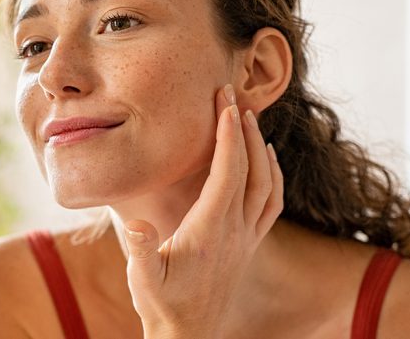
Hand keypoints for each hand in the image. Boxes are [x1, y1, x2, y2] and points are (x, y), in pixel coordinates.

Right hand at [123, 84, 283, 338]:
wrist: (189, 335)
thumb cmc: (162, 306)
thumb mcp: (143, 280)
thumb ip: (142, 251)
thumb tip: (137, 224)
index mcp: (211, 230)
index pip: (228, 172)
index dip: (227, 135)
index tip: (223, 102)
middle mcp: (236, 231)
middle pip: (252, 169)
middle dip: (243, 128)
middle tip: (231, 95)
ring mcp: (247, 238)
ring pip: (268, 184)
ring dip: (260, 148)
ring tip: (248, 119)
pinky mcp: (249, 245)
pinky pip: (271, 203)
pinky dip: (273, 175)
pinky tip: (266, 161)